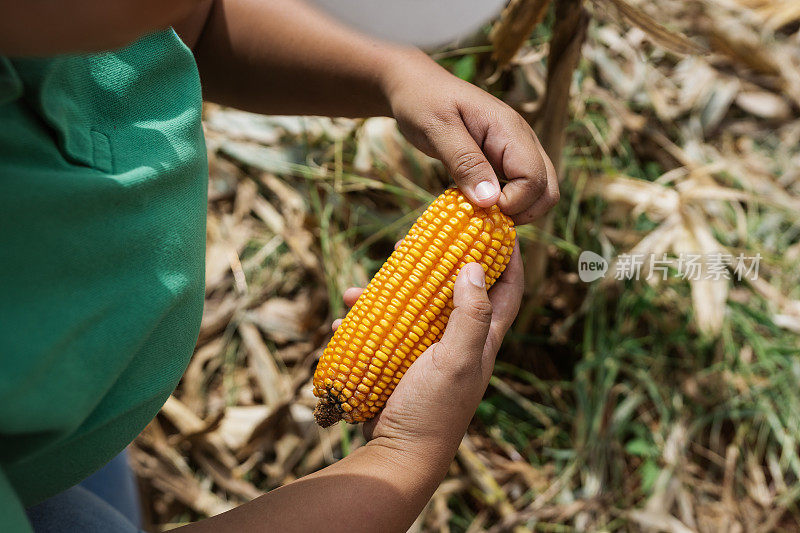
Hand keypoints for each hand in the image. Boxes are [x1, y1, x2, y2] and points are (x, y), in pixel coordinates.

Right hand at [332, 241, 522, 459]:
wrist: (399, 457)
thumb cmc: (434, 411)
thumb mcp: (456, 360)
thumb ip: (470, 315)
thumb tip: (475, 266)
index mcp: (482, 339)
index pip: (508, 290)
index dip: (508, 258)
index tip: (496, 226)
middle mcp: (459, 342)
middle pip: (454, 289)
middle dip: (435, 262)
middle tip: (411, 242)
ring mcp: (427, 353)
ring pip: (411, 307)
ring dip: (386, 293)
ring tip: (357, 288)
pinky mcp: (400, 363)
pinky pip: (382, 331)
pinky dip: (363, 323)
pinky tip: (342, 321)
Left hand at [380, 51, 558, 223]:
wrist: (415, 86)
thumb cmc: (422, 102)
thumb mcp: (438, 130)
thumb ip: (465, 163)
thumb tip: (490, 201)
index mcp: (509, 129)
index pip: (534, 178)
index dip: (512, 203)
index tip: (480, 207)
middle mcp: (522, 140)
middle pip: (547, 190)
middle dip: (521, 212)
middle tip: (483, 216)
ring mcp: (516, 150)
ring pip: (538, 192)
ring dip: (515, 211)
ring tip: (480, 211)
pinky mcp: (504, 160)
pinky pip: (519, 189)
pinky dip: (504, 204)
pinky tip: (476, 202)